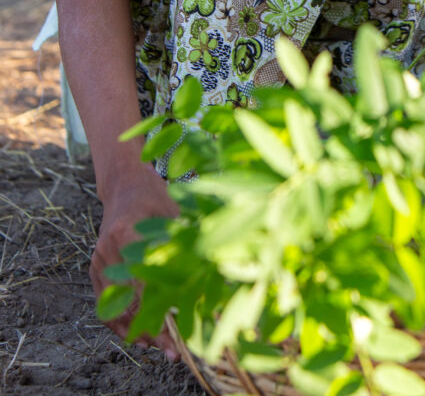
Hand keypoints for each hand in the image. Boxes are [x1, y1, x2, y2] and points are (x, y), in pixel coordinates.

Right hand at [91, 163, 180, 357]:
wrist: (125, 184)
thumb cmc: (156, 196)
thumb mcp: (177, 214)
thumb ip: (190, 245)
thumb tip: (219, 277)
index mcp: (128, 232)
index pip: (143, 282)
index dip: (160, 310)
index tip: (178, 331)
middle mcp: (108, 249)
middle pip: (128, 301)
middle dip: (151, 330)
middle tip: (174, 350)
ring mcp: (98, 260)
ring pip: (114, 308)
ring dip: (136, 331)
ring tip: (161, 348)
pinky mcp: (94, 268)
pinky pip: (105, 304)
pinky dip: (122, 322)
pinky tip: (142, 334)